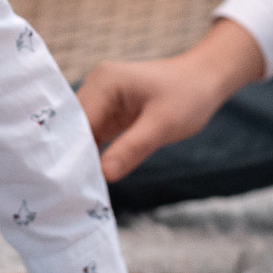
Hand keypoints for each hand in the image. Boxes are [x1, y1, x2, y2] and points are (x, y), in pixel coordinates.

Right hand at [77, 18, 265, 181]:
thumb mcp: (163, 124)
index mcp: (104, 82)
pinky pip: (94, 136)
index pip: (75, 122)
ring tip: (74, 189)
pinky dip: (92, 155)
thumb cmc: (189, 95)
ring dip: (80, 158)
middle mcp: (96, 87)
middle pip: (72, 129)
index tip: (67, 184)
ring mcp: (101, 99)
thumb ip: (133, 148)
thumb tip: (104, 175)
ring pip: (80, 135)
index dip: (71, 152)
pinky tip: (89, 177)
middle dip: (71, 157)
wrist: (206, 79)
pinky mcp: (109, 112)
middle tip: (67, 192)